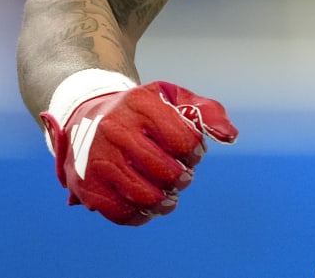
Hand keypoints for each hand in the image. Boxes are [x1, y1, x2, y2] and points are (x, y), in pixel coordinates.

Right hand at [42, 81, 237, 225]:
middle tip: (181, 174)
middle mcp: (116, 130)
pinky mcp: (87, 186)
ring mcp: (99, 159)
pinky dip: (142, 215)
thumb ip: (206, 112)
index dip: (195, 152)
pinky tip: (148, 206)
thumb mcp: (172, 98)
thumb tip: (229, 136)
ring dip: (166, 201)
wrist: (85, 118)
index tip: (190, 152)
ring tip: (168, 194)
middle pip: (167, 172)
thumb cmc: (139, 111)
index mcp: (141, 105)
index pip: (184, 140)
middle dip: (182, 177)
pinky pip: (122, 213)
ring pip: (146, 196)